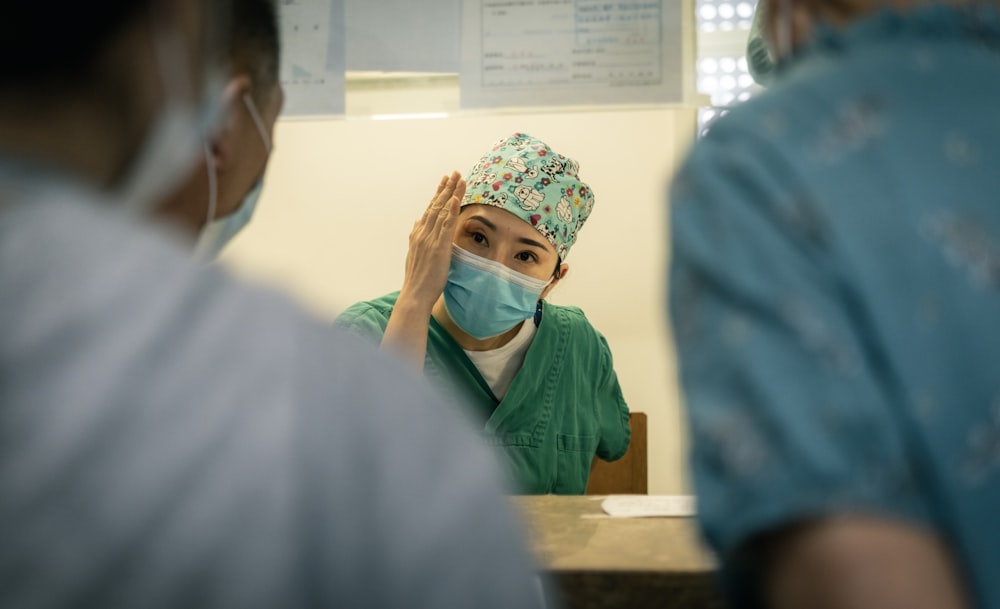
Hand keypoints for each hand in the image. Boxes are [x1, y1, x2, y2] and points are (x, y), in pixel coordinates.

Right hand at [398, 171, 465, 312]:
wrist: (414, 294)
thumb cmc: (417, 279)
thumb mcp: (414, 253)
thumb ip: (415, 236)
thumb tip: (417, 221)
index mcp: (418, 234)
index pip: (430, 209)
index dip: (438, 194)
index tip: (445, 181)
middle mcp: (423, 233)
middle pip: (436, 205)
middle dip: (446, 188)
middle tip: (454, 173)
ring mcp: (430, 239)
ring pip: (442, 211)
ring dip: (451, 194)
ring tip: (459, 179)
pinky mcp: (438, 248)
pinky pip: (445, 226)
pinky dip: (450, 211)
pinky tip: (455, 199)